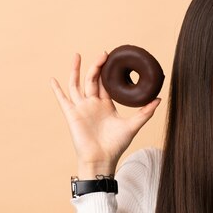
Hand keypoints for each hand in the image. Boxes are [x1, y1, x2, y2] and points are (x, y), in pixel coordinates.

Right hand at [50, 52, 161, 176]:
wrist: (102, 159)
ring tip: (77, 55)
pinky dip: (57, 89)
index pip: (105, 84)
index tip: (112, 59)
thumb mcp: (133, 125)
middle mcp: (93, 105)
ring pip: (77, 84)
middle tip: (104, 54)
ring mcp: (81, 108)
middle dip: (97, 66)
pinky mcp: (72, 114)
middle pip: (92, 80)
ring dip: (76, 70)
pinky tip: (53, 79)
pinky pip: (62, 99)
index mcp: (106, 106)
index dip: (108, 72)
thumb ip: (145, 112)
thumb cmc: (116, 145)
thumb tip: (159, 99)